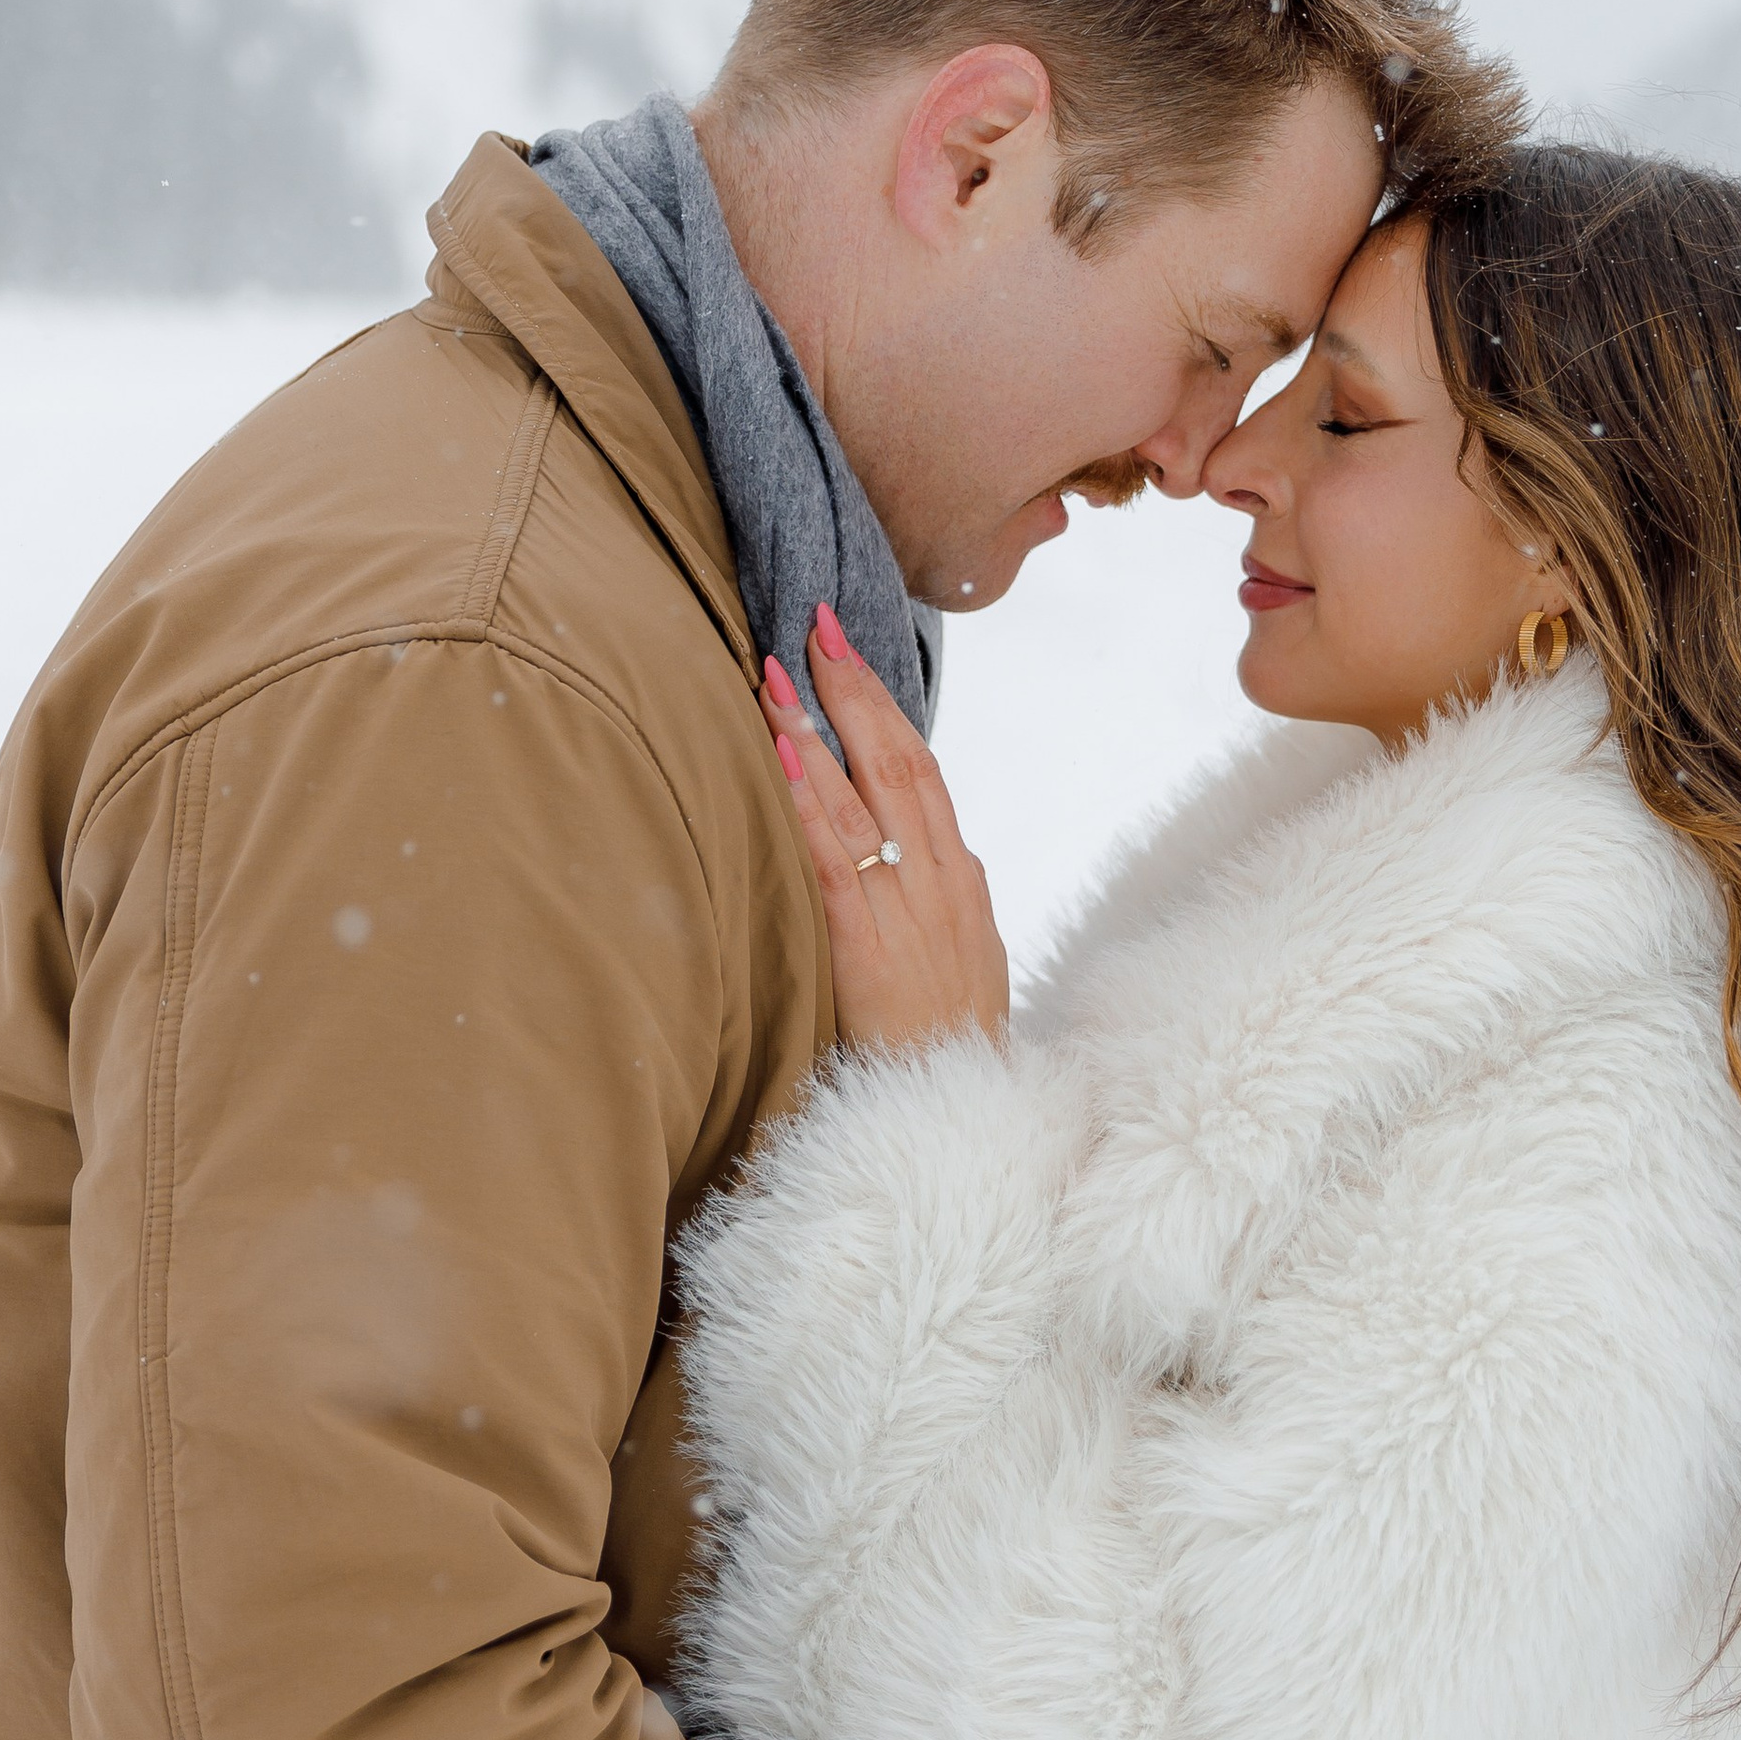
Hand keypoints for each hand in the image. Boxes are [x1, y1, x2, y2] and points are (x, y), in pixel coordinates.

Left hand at [759, 608, 1010, 1053]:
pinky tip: (778, 760)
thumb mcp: (965, 955)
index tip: (847, 650)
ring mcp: (909, 911)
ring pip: (862, 799)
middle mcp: (941, 879)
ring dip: (814, 730)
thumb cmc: (955, 1041)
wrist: (966, 1113)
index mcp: (961, 876)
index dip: (884, 704)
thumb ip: (940, 897)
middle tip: (813, 626)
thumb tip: (927, 849)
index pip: (922, 767)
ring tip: (774, 673)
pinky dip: (807, 805)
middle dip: (853, 688)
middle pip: (899, 761)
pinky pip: (834, 863)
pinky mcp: (868, 949)